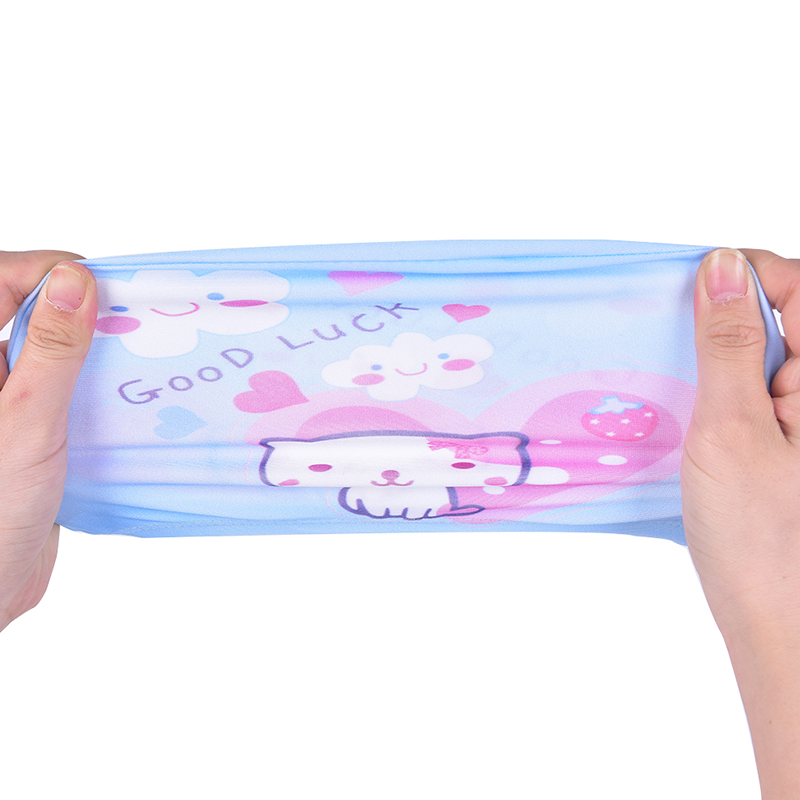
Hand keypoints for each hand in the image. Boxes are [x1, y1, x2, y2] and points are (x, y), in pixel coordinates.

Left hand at [0, 250, 96, 631]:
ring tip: (139, 350)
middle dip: (80, 303)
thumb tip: (75, 279)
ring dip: (94, 343)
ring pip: (54, 347)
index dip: (48, 270)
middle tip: (131, 316)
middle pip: (30, 308)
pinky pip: (68, 384)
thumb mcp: (28, 419)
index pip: (1, 279)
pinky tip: (129, 390)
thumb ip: (51, 348)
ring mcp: (10, 399)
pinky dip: (99, 380)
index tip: (99, 284)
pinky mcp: (35, 425)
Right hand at [681, 247, 799, 625]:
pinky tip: (703, 417)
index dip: (745, 276)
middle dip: (729, 321)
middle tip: (679, 352)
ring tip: (688, 390)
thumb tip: (722, 266)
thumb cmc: (758, 539)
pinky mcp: (798, 441)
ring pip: (771, 355)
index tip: (689, 291)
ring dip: (725, 359)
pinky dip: (730, 390)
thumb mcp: (730, 429)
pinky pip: (766, 391)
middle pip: (787, 319)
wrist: (782, 628)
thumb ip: (730, 343)